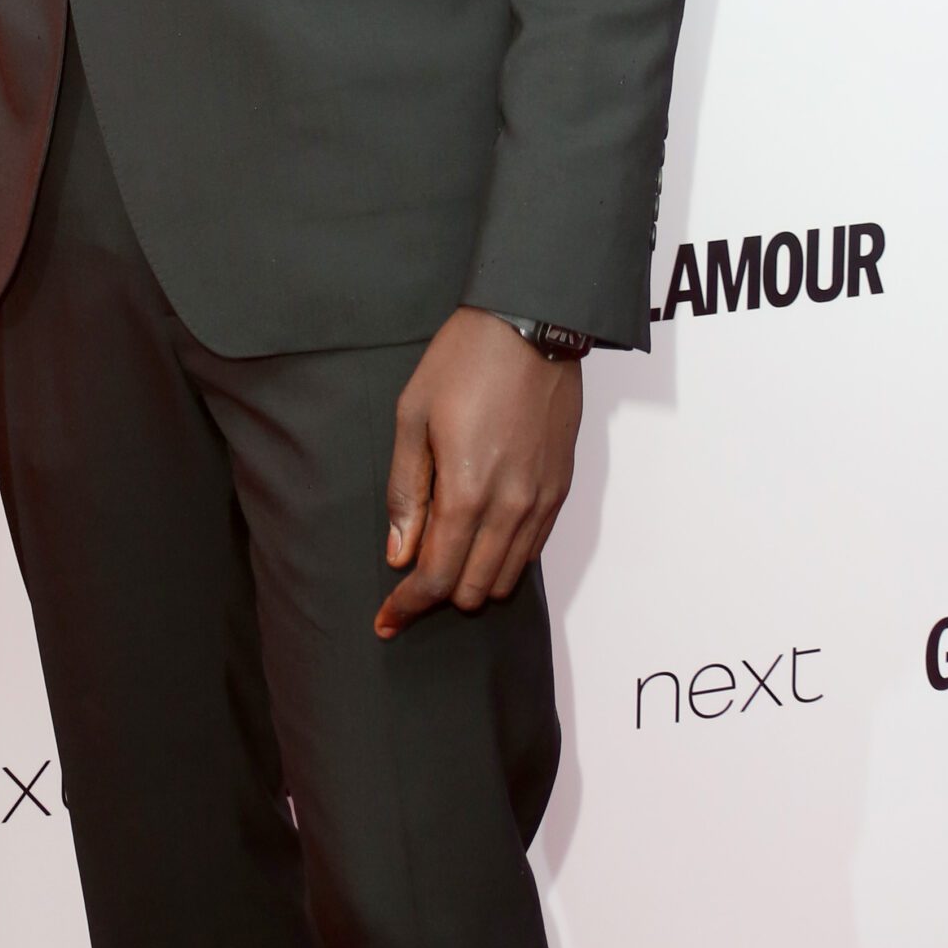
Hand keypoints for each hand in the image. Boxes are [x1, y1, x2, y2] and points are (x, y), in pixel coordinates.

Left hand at [375, 307, 580, 640]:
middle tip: (410, 576)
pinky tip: (479, 534)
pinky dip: (503, 557)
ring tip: (444, 552)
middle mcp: (511, 508)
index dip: (408, 605)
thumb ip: (407, 492)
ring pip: (507, 576)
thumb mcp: (412, 418)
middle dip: (438, 593)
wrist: (531, 327)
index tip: (386, 620)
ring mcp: (542, 502)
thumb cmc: (463, 363)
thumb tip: (400, 553)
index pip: (437, 577)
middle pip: (474, 589)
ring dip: (473, 578)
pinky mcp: (561, 489)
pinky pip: (532, 549)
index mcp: (468, 493)